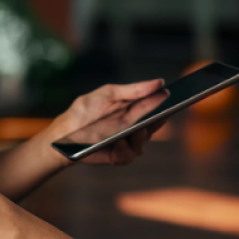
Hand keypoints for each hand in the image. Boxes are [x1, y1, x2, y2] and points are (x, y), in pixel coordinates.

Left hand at [49, 79, 166, 166]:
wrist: (64, 134)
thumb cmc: (84, 112)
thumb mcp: (109, 95)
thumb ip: (134, 90)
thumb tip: (159, 83)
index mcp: (132, 110)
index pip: (155, 107)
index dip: (166, 104)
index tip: (175, 99)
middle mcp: (132, 127)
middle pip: (154, 126)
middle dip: (158, 121)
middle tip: (161, 115)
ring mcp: (126, 143)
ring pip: (143, 142)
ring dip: (140, 136)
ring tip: (136, 130)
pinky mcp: (118, 156)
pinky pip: (130, 155)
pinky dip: (125, 149)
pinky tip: (118, 143)